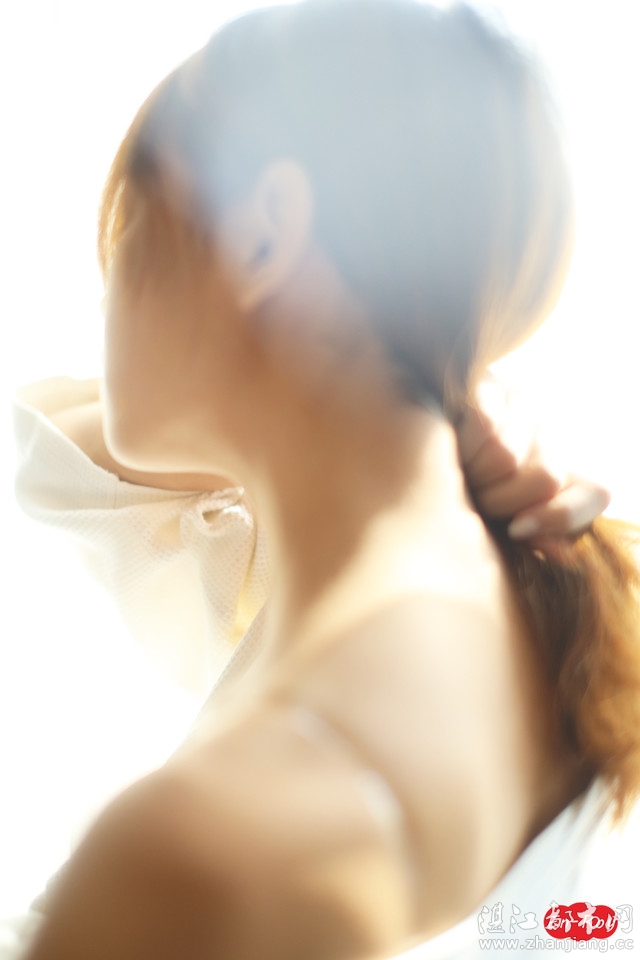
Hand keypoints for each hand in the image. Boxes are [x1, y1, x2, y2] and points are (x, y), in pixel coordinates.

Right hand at [457, 376, 610, 545]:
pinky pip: (482, 422)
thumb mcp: (506, 524)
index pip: (594, 490)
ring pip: (506, 455)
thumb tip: (550, 547)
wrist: (420, 454)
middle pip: (544, 476)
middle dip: (499, 500)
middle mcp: (552, 433)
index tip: (517, 530)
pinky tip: (448, 445)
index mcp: (568, 471)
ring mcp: (522, 406)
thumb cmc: (468, 499)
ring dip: (472, 473)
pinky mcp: (488, 387)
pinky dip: (461, 444)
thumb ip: (536, 534)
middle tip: (475, 499)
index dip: (560, 515)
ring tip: (457, 472)